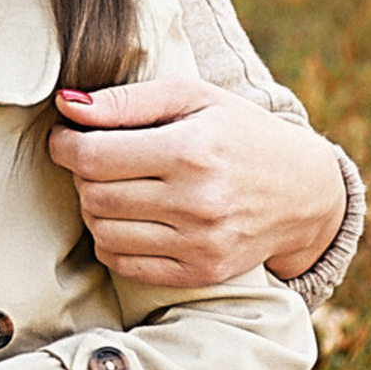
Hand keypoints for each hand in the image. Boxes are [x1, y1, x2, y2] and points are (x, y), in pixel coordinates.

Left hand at [48, 76, 345, 287]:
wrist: (306, 191)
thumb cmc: (242, 134)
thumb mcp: (194, 97)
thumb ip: (127, 100)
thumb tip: (67, 106)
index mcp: (192, 150)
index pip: (92, 156)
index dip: (64, 145)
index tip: (65, 137)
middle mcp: (197, 201)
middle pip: (93, 195)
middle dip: (81, 175)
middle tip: (97, 160)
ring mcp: (200, 243)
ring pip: (102, 232)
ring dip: (94, 208)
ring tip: (116, 187)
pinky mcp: (201, 272)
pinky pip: (123, 263)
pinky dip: (112, 241)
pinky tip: (130, 219)